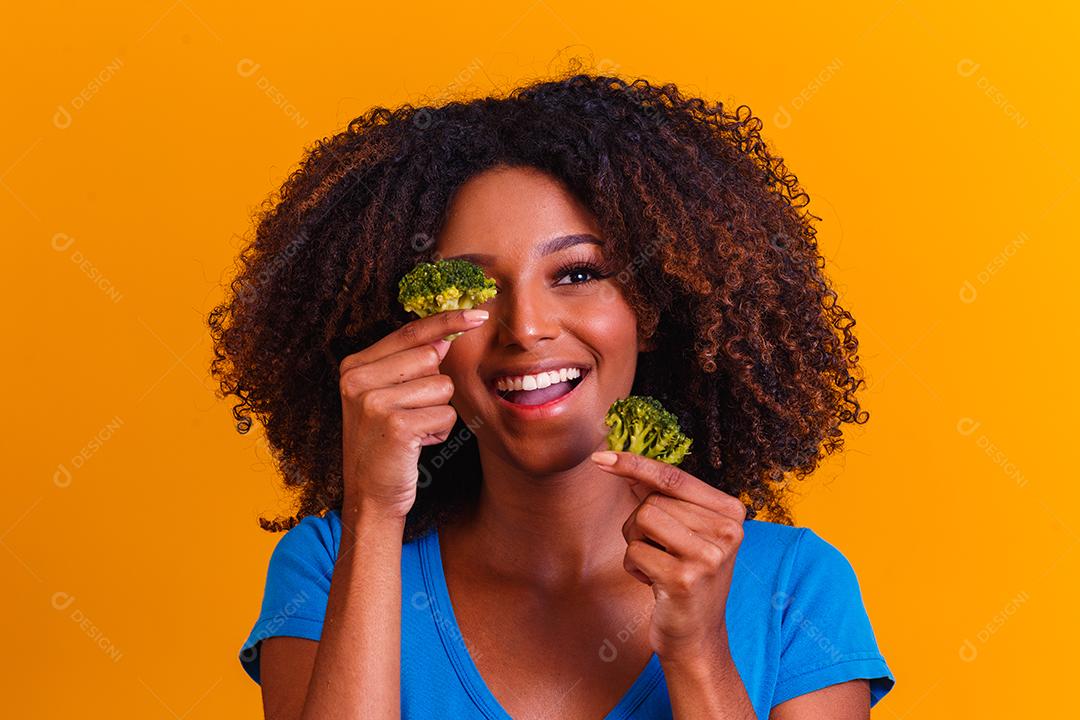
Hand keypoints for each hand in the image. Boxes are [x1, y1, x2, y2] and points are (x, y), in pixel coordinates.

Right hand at [337, 308, 488, 520]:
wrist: (369, 495)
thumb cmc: (385, 443)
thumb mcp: (386, 397)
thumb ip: (408, 364)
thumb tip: (446, 336)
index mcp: (354, 365)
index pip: (410, 331)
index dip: (447, 320)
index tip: (478, 312)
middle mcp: (358, 379)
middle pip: (432, 358)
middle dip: (435, 387)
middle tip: (411, 413)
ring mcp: (373, 402)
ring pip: (443, 386)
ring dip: (438, 411)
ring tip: (413, 430)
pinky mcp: (395, 425)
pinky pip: (445, 414)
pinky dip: (440, 431)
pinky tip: (417, 444)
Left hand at [591, 450, 746, 662]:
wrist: (697, 636)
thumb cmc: (687, 576)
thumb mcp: (687, 532)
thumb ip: (664, 497)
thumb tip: (624, 461)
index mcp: (731, 512)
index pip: (674, 476)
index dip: (634, 464)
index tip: (600, 457)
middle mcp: (727, 531)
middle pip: (653, 501)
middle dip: (639, 525)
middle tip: (659, 553)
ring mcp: (708, 556)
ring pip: (642, 520)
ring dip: (635, 543)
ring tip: (657, 565)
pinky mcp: (685, 579)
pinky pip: (634, 552)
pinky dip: (634, 567)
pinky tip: (654, 584)